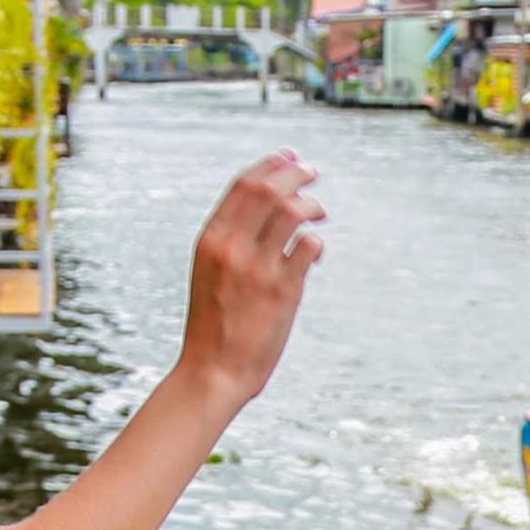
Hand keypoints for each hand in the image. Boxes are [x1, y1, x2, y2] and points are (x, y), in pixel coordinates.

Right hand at [179, 153, 325, 407]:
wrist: (213, 371)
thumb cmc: (214, 326)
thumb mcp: (210, 274)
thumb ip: (231, 244)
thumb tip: (266, 214)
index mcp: (211, 240)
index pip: (243, 186)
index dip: (270, 166)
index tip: (289, 158)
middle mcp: (232, 248)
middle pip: (270, 190)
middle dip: (295, 174)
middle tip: (312, 171)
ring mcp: (258, 268)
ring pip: (293, 212)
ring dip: (312, 204)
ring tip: (319, 210)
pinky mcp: (283, 290)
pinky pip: (310, 247)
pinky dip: (317, 241)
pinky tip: (315, 250)